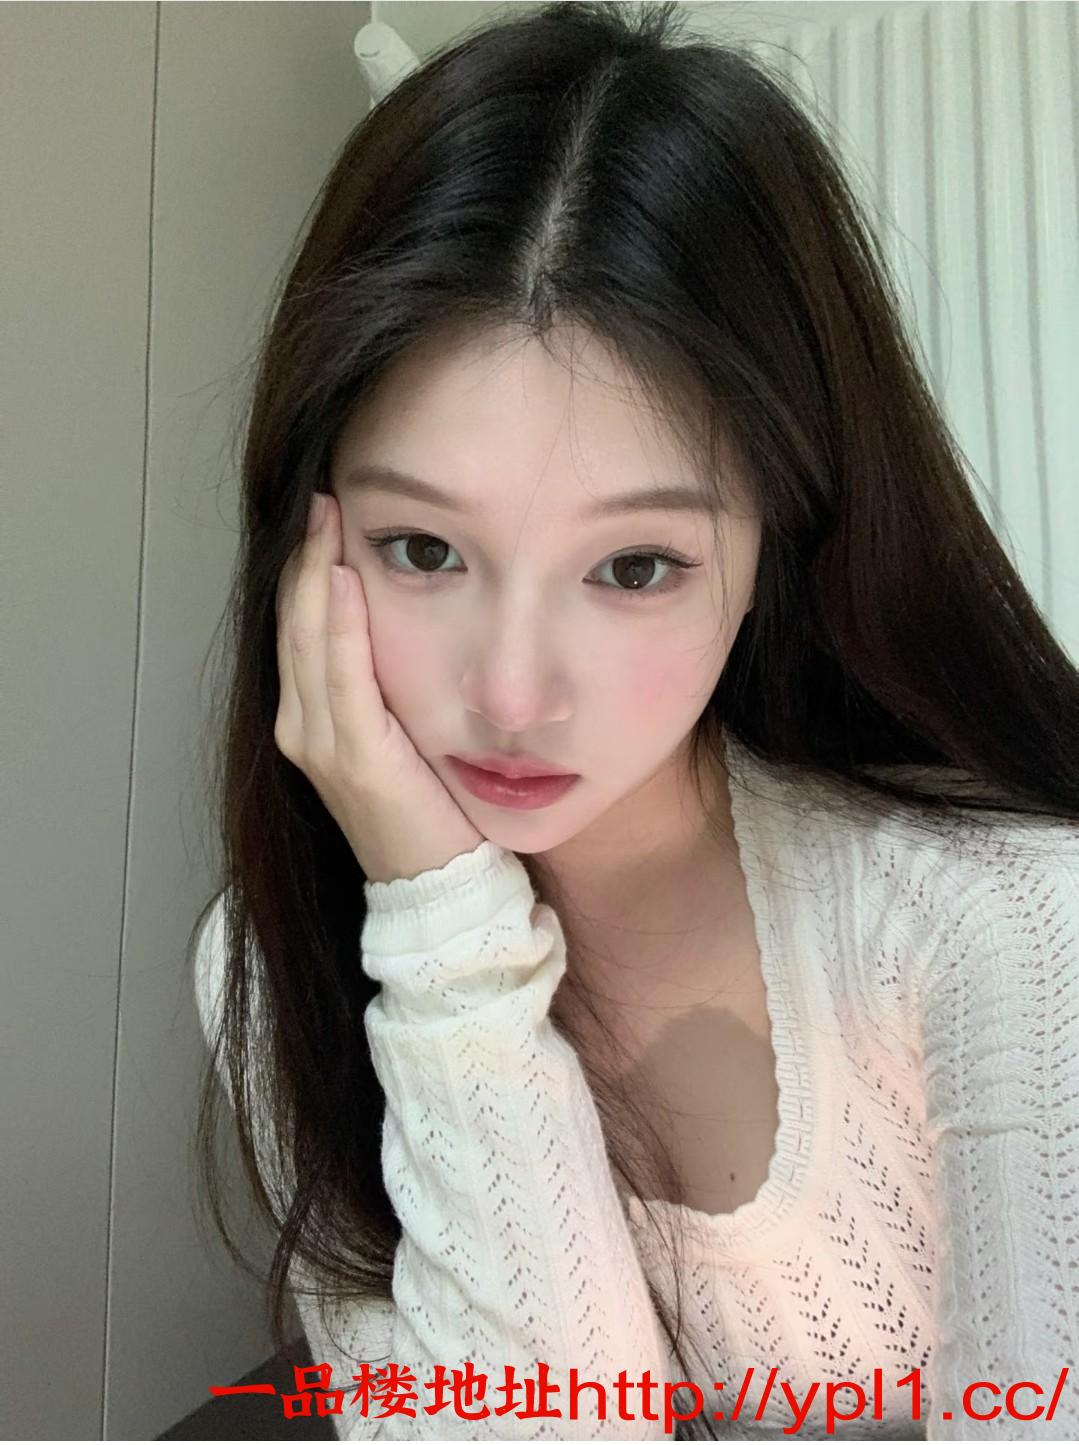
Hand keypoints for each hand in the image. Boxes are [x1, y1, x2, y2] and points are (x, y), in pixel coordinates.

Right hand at [274, 489, 485, 884]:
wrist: (438, 886)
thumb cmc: (428, 809)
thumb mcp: (402, 736)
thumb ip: (388, 687)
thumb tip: (407, 622)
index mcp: (310, 722)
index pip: (300, 628)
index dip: (306, 569)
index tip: (324, 512)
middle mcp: (301, 729)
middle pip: (294, 624)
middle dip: (305, 557)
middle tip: (320, 495)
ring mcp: (319, 743)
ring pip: (308, 640)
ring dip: (317, 574)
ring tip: (327, 517)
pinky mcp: (353, 757)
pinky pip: (341, 676)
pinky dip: (339, 625)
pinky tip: (344, 580)